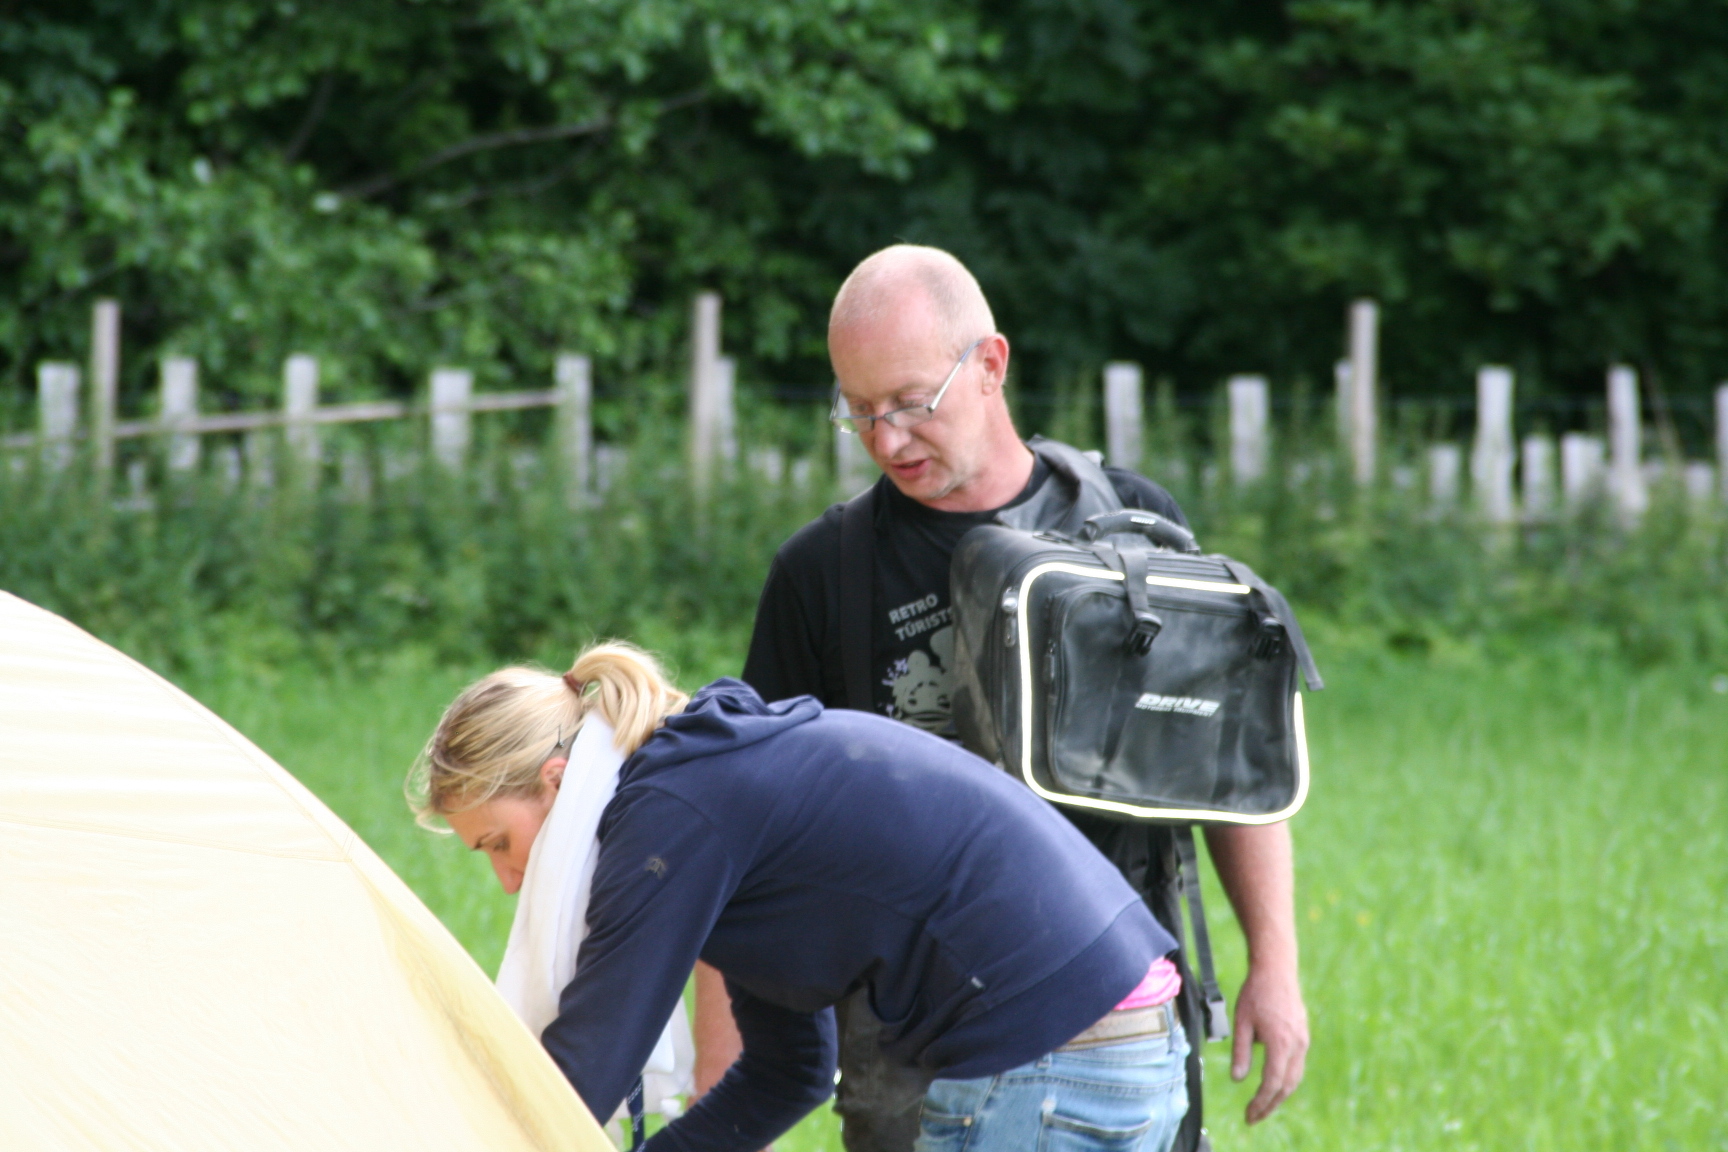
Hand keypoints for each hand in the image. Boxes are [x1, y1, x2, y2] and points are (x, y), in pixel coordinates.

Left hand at [1229, 965, 1308, 1123]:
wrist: (1276, 970)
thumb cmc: (1254, 993)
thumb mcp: (1240, 1022)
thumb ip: (1240, 1052)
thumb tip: (1237, 1079)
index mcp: (1280, 1042)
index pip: (1272, 1082)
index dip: (1261, 1102)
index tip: (1249, 1114)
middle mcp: (1296, 1044)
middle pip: (1287, 1085)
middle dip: (1270, 1104)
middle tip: (1253, 1117)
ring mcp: (1303, 1040)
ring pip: (1295, 1077)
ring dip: (1279, 1094)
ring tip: (1262, 1105)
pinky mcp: (1303, 1035)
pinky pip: (1296, 1064)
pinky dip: (1286, 1079)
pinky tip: (1272, 1084)